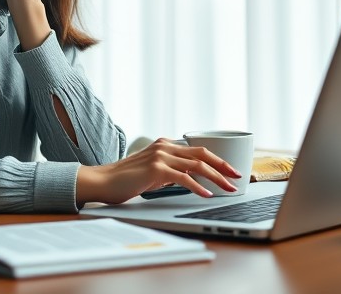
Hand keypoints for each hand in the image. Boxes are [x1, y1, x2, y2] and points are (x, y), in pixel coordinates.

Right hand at [76, 138, 242, 204]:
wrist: (103, 182)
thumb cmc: (126, 180)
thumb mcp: (153, 173)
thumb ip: (170, 171)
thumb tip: (189, 178)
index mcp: (166, 145)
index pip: (198, 150)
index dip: (217, 160)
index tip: (230, 171)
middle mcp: (165, 147)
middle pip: (203, 154)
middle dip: (224, 166)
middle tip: (238, 176)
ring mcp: (161, 156)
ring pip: (197, 165)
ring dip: (217, 178)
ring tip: (228, 188)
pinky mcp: (156, 169)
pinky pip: (184, 178)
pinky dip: (198, 187)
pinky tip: (207, 194)